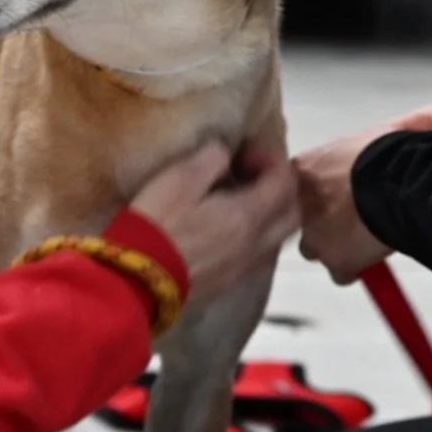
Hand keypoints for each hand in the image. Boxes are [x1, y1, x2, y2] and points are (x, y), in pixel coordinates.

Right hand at [131, 142, 298, 303]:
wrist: (139, 278)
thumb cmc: (159, 222)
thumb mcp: (180, 177)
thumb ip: (211, 158)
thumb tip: (225, 153)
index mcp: (249, 214)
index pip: (284, 183)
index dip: (271, 159)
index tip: (246, 150)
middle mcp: (257, 243)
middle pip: (293, 213)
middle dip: (282, 187)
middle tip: (254, 173)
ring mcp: (246, 266)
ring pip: (280, 237)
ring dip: (273, 213)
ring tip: (245, 199)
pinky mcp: (232, 281)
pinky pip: (262, 254)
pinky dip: (259, 234)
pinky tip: (232, 227)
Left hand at [293, 98, 431, 284]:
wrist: (396, 180)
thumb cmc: (381, 155)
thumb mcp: (352, 143)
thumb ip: (337, 157)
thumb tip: (350, 153)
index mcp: (298, 171)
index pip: (291, 189)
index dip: (311, 196)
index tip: (326, 199)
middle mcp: (295, 204)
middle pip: (296, 220)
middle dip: (315, 223)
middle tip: (340, 221)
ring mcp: (311, 234)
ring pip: (313, 249)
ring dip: (330, 247)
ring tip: (355, 239)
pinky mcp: (333, 259)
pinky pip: (339, 272)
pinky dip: (352, 268)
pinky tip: (366, 258)